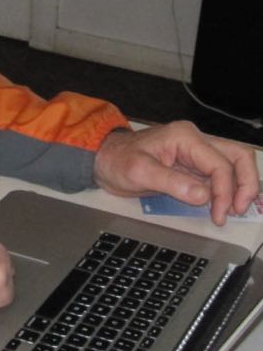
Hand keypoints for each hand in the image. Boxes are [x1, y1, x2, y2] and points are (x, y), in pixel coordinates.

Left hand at [94, 122, 259, 225]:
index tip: (218, 214)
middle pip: (238, 156)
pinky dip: (229, 189)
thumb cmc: (117, 160)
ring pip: (234, 164)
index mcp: (185, 137)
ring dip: (240, 187)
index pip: (220, 164)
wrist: (104, 160)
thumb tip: (204, 196)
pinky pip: (220, 174)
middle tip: (237, 210)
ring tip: (234, 210)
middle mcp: (195, 141)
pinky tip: (227, 204)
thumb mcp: (139, 171)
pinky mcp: (193, 165)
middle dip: (246, 184)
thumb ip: (172, 182)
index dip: (225, 191)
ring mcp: (195, 152)